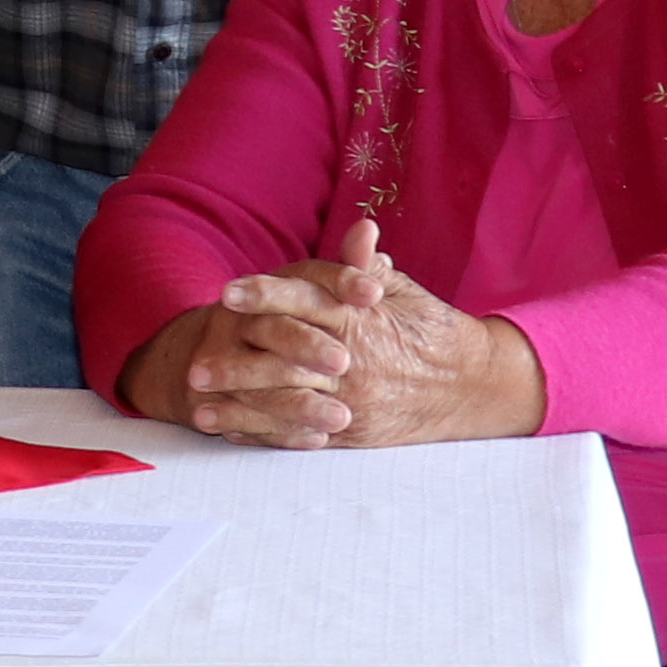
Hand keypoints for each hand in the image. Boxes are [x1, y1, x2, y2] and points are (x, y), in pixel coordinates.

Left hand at [159, 220, 542, 447]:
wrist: (471, 385)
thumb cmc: (429, 330)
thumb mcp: (402, 292)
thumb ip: (367, 267)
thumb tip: (361, 230)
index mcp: (359, 319)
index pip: (306, 302)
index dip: (265, 295)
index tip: (228, 293)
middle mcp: (353, 362)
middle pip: (286, 362)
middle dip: (238, 366)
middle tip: (195, 367)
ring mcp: (352, 401)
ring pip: (288, 406)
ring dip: (241, 409)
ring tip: (200, 410)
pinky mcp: (353, 432)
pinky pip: (303, 436)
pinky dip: (266, 435)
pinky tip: (233, 434)